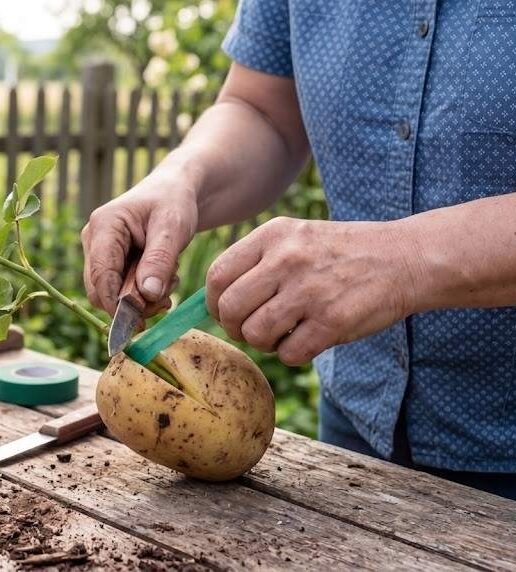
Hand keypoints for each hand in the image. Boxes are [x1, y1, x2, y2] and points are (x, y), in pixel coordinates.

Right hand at [81, 168, 198, 314]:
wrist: (174, 191)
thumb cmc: (173, 202)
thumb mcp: (173, 227)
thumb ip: (159, 260)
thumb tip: (146, 295)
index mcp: (104, 226)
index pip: (101, 275)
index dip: (116, 304)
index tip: (139, 323)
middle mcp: (93, 239)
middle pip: (99, 289)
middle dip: (131, 304)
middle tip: (165, 302)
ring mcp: (98, 251)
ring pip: (109, 293)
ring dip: (140, 301)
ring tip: (168, 286)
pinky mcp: (109, 262)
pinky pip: (118, 290)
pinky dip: (141, 296)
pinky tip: (161, 285)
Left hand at [206, 217, 421, 364]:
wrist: (403, 258)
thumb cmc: (339, 253)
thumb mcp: (295, 238)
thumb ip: (255, 262)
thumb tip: (214, 302)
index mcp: (273, 236)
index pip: (217, 275)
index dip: (213, 302)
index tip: (224, 312)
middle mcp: (286, 260)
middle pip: (229, 309)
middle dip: (234, 327)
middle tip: (251, 329)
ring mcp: (309, 291)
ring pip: (255, 334)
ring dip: (264, 343)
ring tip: (282, 333)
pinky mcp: (332, 321)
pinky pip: (289, 353)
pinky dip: (293, 354)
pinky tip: (308, 339)